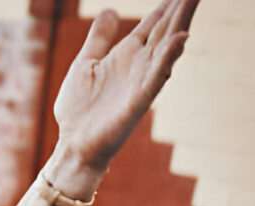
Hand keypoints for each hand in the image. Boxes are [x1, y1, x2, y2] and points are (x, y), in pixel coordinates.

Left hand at [50, 0, 197, 194]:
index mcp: (126, 55)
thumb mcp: (85, 63)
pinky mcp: (139, 99)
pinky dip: (169, 57)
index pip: (153, 24)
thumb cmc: (78, 108)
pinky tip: (180, 38)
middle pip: (166, 29)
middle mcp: (139, 64)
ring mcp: (142, 80)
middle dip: (181, 7)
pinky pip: (157, 75)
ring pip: (167, 47)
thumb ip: (99, 38)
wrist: (73, 143)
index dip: (167, 5)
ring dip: (181, 23)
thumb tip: (111, 9)